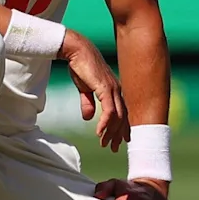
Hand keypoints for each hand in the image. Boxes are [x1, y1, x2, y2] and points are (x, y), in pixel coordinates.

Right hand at [60, 30, 128, 151]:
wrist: (76, 50)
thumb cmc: (79, 66)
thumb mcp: (83, 88)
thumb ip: (87, 103)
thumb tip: (88, 118)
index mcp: (113, 90)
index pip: (122, 113)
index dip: (121, 128)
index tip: (118, 141)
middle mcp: (116, 91)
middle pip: (123, 117)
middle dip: (118, 135)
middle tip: (113, 149)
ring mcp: (112, 89)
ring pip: (118, 116)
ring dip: (111, 132)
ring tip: (105, 144)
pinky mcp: (105, 88)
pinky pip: (109, 110)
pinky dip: (105, 123)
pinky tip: (99, 133)